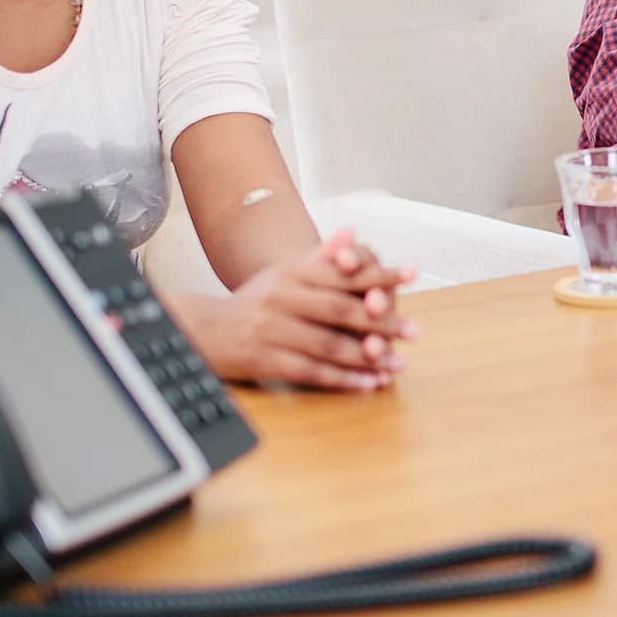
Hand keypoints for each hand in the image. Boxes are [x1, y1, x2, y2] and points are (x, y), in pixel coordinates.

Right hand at [177, 235, 418, 391]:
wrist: (200, 330)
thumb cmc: (252, 302)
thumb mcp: (282, 274)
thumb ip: (319, 258)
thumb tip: (352, 233)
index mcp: (290, 274)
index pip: (342, 273)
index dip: (379, 274)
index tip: (412, 273)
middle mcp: (281, 298)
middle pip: (341, 310)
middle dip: (382, 322)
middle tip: (415, 331)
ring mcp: (271, 330)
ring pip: (329, 344)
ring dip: (368, 358)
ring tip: (399, 364)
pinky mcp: (264, 359)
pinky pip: (311, 371)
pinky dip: (343, 379)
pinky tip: (368, 384)